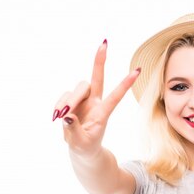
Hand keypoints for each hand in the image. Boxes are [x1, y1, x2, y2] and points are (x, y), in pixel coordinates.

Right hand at [53, 39, 140, 157]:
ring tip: (61, 116)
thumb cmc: (85, 146)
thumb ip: (74, 130)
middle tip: (104, 45)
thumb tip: (67, 116)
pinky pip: (64, 97)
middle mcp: (95, 103)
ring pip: (78, 89)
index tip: (137, 70)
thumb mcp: (80, 143)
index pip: (115, 97)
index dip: (125, 84)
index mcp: (103, 113)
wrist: (81, 149)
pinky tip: (56, 117)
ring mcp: (83, 101)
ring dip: (70, 100)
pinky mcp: (71, 102)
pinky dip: (58, 105)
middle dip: (100, 62)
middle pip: (97, 79)